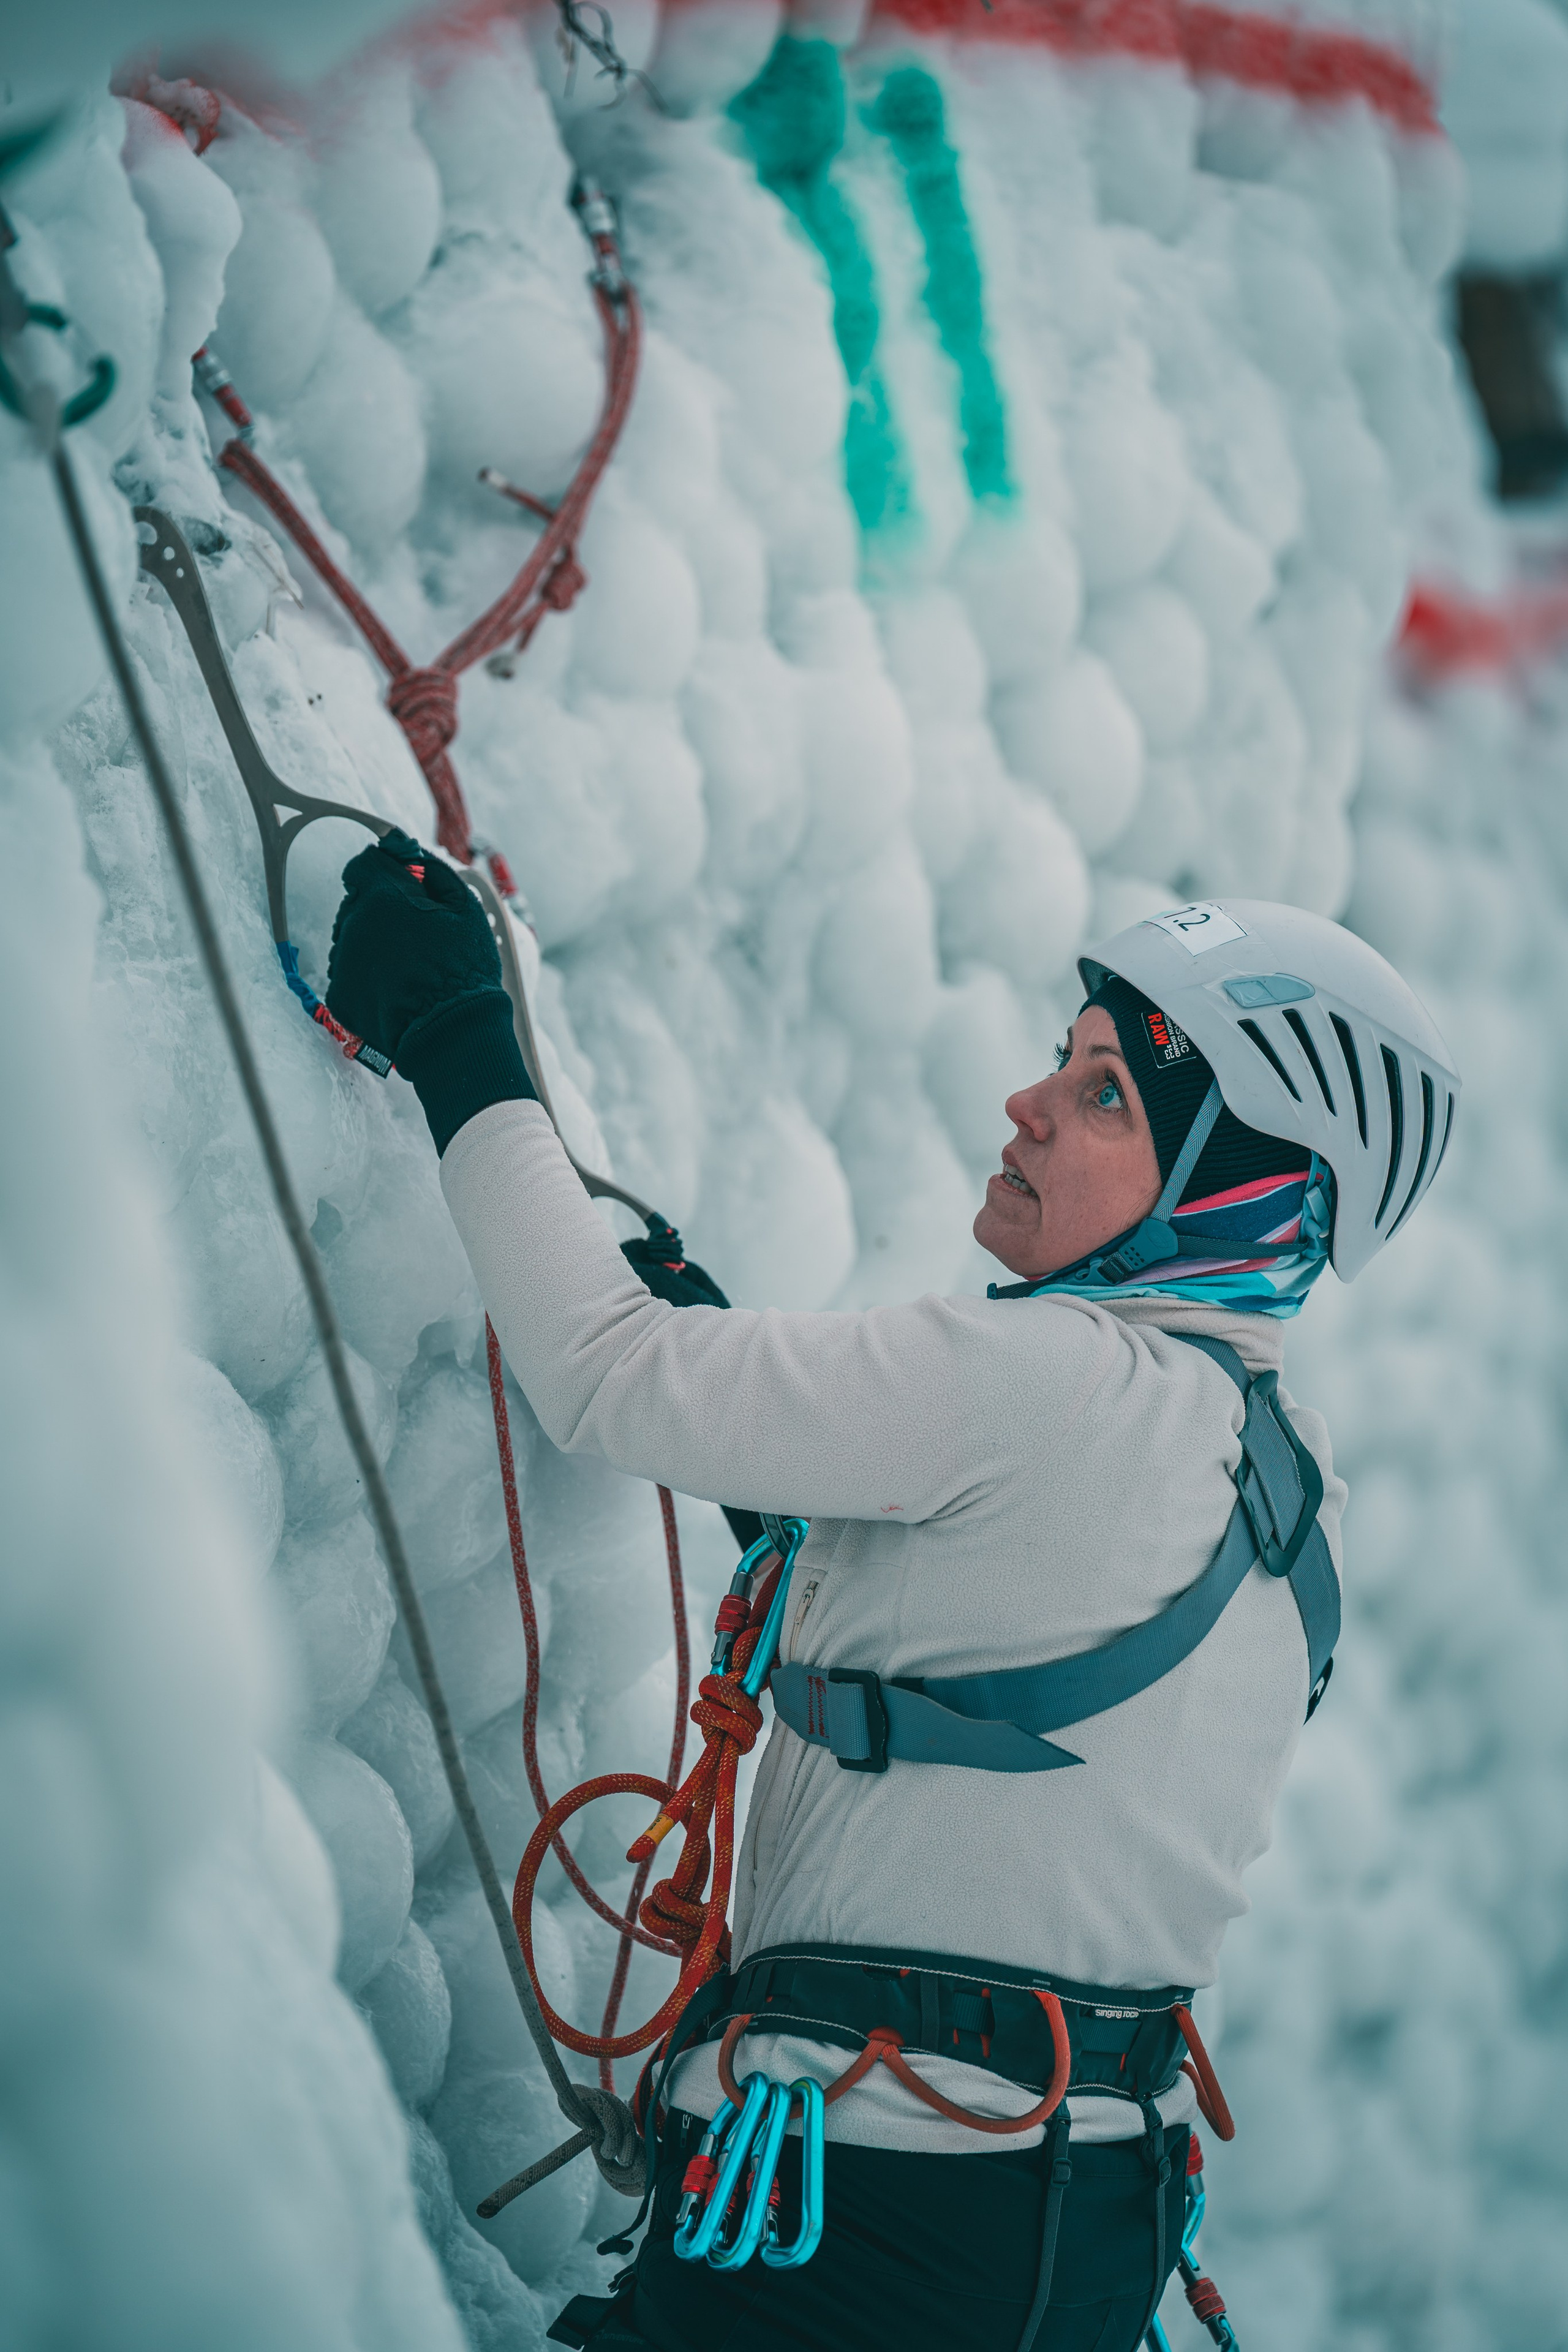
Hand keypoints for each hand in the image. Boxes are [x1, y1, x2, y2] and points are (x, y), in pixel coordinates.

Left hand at [326, 828, 503, 1062]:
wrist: (452, 1032)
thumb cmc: (464, 968)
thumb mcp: (465, 907)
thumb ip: (433, 871)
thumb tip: (411, 854)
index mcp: (383, 897)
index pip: (362, 865)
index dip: (382, 872)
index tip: (400, 886)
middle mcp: (353, 924)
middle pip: (356, 902)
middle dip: (379, 910)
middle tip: (414, 934)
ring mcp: (342, 961)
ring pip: (350, 938)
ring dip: (372, 944)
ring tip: (407, 967)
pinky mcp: (339, 995)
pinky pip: (348, 973)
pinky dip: (366, 977)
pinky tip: (395, 989)